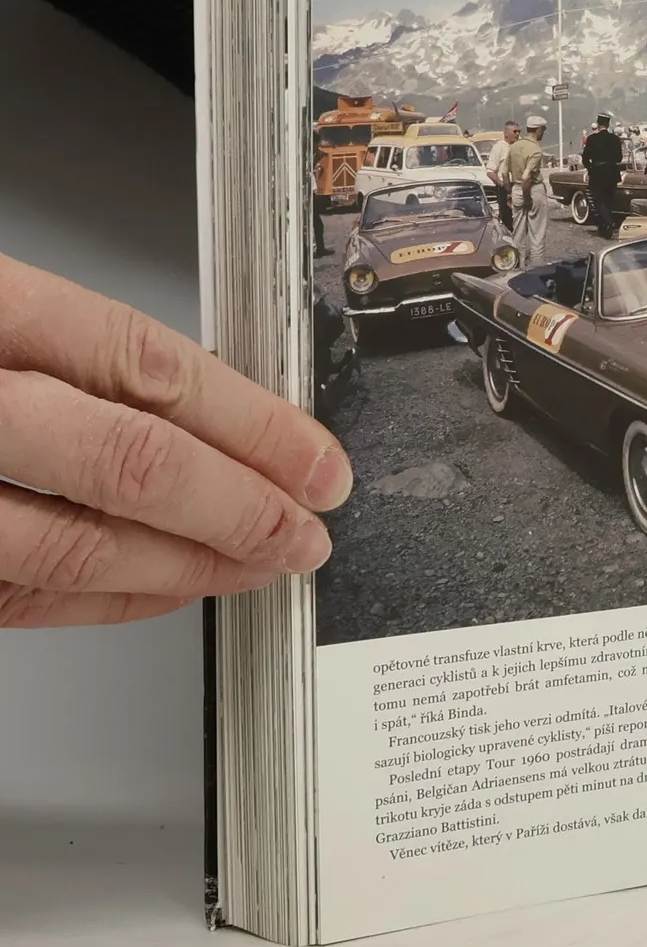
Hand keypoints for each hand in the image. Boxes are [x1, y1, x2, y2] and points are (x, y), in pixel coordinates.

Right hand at [0, 254, 352, 626]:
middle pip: (132, 462)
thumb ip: (82, 349)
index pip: (149, 365)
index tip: (318, 460)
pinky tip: (171, 585)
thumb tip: (223, 406)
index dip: (255, 422)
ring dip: (192, 565)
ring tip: (260, 563)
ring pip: (82, 545)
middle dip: (243, 506)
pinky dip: (111, 597)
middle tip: (306, 529)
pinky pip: (27, 596)